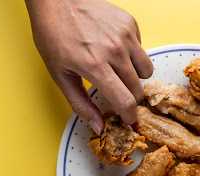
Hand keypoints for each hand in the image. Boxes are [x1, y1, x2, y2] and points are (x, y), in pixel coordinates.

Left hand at [25, 0, 152, 133]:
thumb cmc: (54, 35)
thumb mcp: (60, 75)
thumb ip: (81, 105)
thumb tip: (99, 127)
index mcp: (95, 66)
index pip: (126, 101)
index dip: (129, 116)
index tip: (128, 120)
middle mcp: (114, 51)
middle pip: (138, 89)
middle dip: (130, 98)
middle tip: (118, 94)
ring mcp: (125, 36)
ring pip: (146, 71)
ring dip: (135, 77)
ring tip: (118, 71)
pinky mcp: (130, 24)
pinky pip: (141, 50)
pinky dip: (132, 55)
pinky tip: (114, 49)